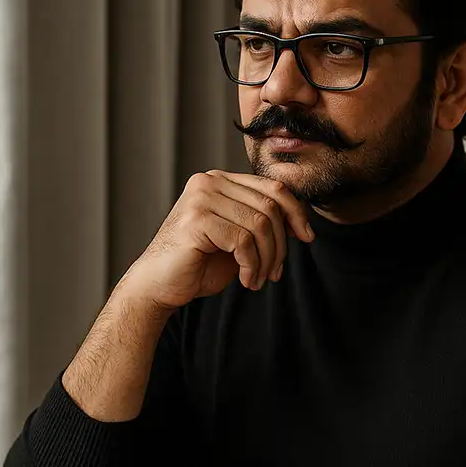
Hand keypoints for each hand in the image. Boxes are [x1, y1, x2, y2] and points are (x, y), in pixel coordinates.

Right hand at [118, 170, 315, 311]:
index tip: (307, 237)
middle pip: (270, 207)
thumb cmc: (198, 264)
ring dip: (266, 259)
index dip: (296, 213)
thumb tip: (300, 220)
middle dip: (280, 245)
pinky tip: (245, 280)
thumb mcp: (237, 238)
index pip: (273, 188)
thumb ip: (261, 222)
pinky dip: (251, 265)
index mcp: (220, 180)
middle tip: (274, 273)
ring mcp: (201, 198)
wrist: (158, 286)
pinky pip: (243, 241)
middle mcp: (209, 181)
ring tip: (258, 279)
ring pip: (260, 225)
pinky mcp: (196, 220)